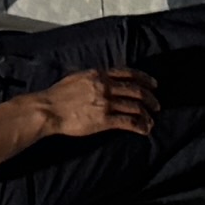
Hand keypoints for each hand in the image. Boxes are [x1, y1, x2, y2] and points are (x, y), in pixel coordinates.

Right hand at [34, 66, 161, 143]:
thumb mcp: (77, 78)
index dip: (144, 79)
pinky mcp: (104, 120)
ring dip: (147, 114)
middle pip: (136, 90)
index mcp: (99, 75)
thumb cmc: (57, 95)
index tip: (153, 84)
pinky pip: (128, 122)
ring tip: (151, 120)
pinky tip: (144, 130)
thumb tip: (104, 78)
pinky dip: (140, 126)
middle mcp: (105, 87)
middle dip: (150, 98)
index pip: (129, 74)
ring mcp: (105, 103)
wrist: (48, 109)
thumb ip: (93, 78)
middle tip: (156, 105)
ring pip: (135, 107)